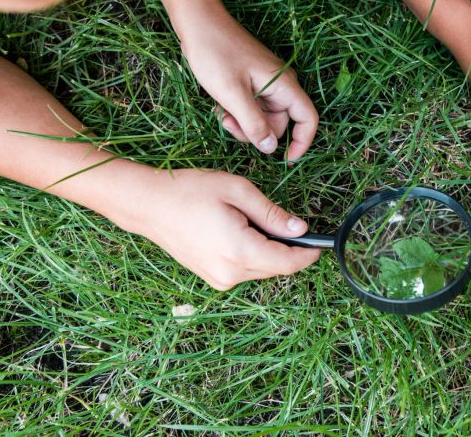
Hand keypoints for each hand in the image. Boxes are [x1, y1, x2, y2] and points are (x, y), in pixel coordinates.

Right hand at [118, 168, 320, 289]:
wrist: (148, 205)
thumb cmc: (191, 191)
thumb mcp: (238, 192)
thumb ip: (272, 214)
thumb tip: (301, 229)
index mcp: (240, 252)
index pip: (289, 263)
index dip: (310, 254)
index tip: (321, 242)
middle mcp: (230, 274)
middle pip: (277, 267)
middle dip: (289, 248)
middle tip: (285, 220)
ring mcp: (219, 279)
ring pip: (261, 269)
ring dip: (269, 250)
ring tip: (253, 220)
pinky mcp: (213, 278)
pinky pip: (245, 269)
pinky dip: (252, 254)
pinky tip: (240, 231)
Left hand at [181, 15, 317, 160]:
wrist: (198, 21)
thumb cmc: (214, 54)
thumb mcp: (232, 94)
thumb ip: (253, 123)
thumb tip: (271, 148)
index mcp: (284, 85)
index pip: (308, 119)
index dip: (302, 142)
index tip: (285, 161)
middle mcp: (281, 84)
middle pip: (281, 122)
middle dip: (257, 132)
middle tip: (229, 125)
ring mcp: (267, 82)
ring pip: (264, 117)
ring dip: (244, 123)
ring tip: (221, 115)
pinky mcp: (253, 81)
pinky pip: (252, 106)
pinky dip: (238, 112)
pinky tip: (220, 107)